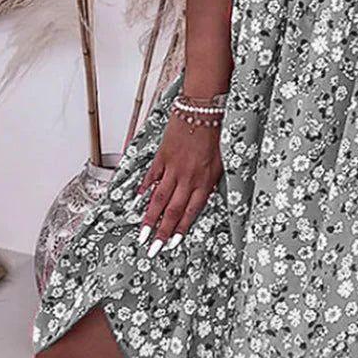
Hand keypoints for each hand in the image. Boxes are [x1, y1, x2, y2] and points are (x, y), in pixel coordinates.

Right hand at [135, 115, 223, 257]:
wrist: (203, 109)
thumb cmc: (215, 133)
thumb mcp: (220, 163)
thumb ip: (209, 183)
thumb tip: (200, 199)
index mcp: (204, 181)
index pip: (190, 212)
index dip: (180, 230)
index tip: (172, 244)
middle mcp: (188, 178)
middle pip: (172, 210)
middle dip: (161, 232)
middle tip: (152, 248)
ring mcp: (173, 168)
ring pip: (159, 198)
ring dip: (149, 218)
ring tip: (141, 233)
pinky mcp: (162, 156)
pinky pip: (152, 176)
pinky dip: (144, 189)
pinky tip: (137, 199)